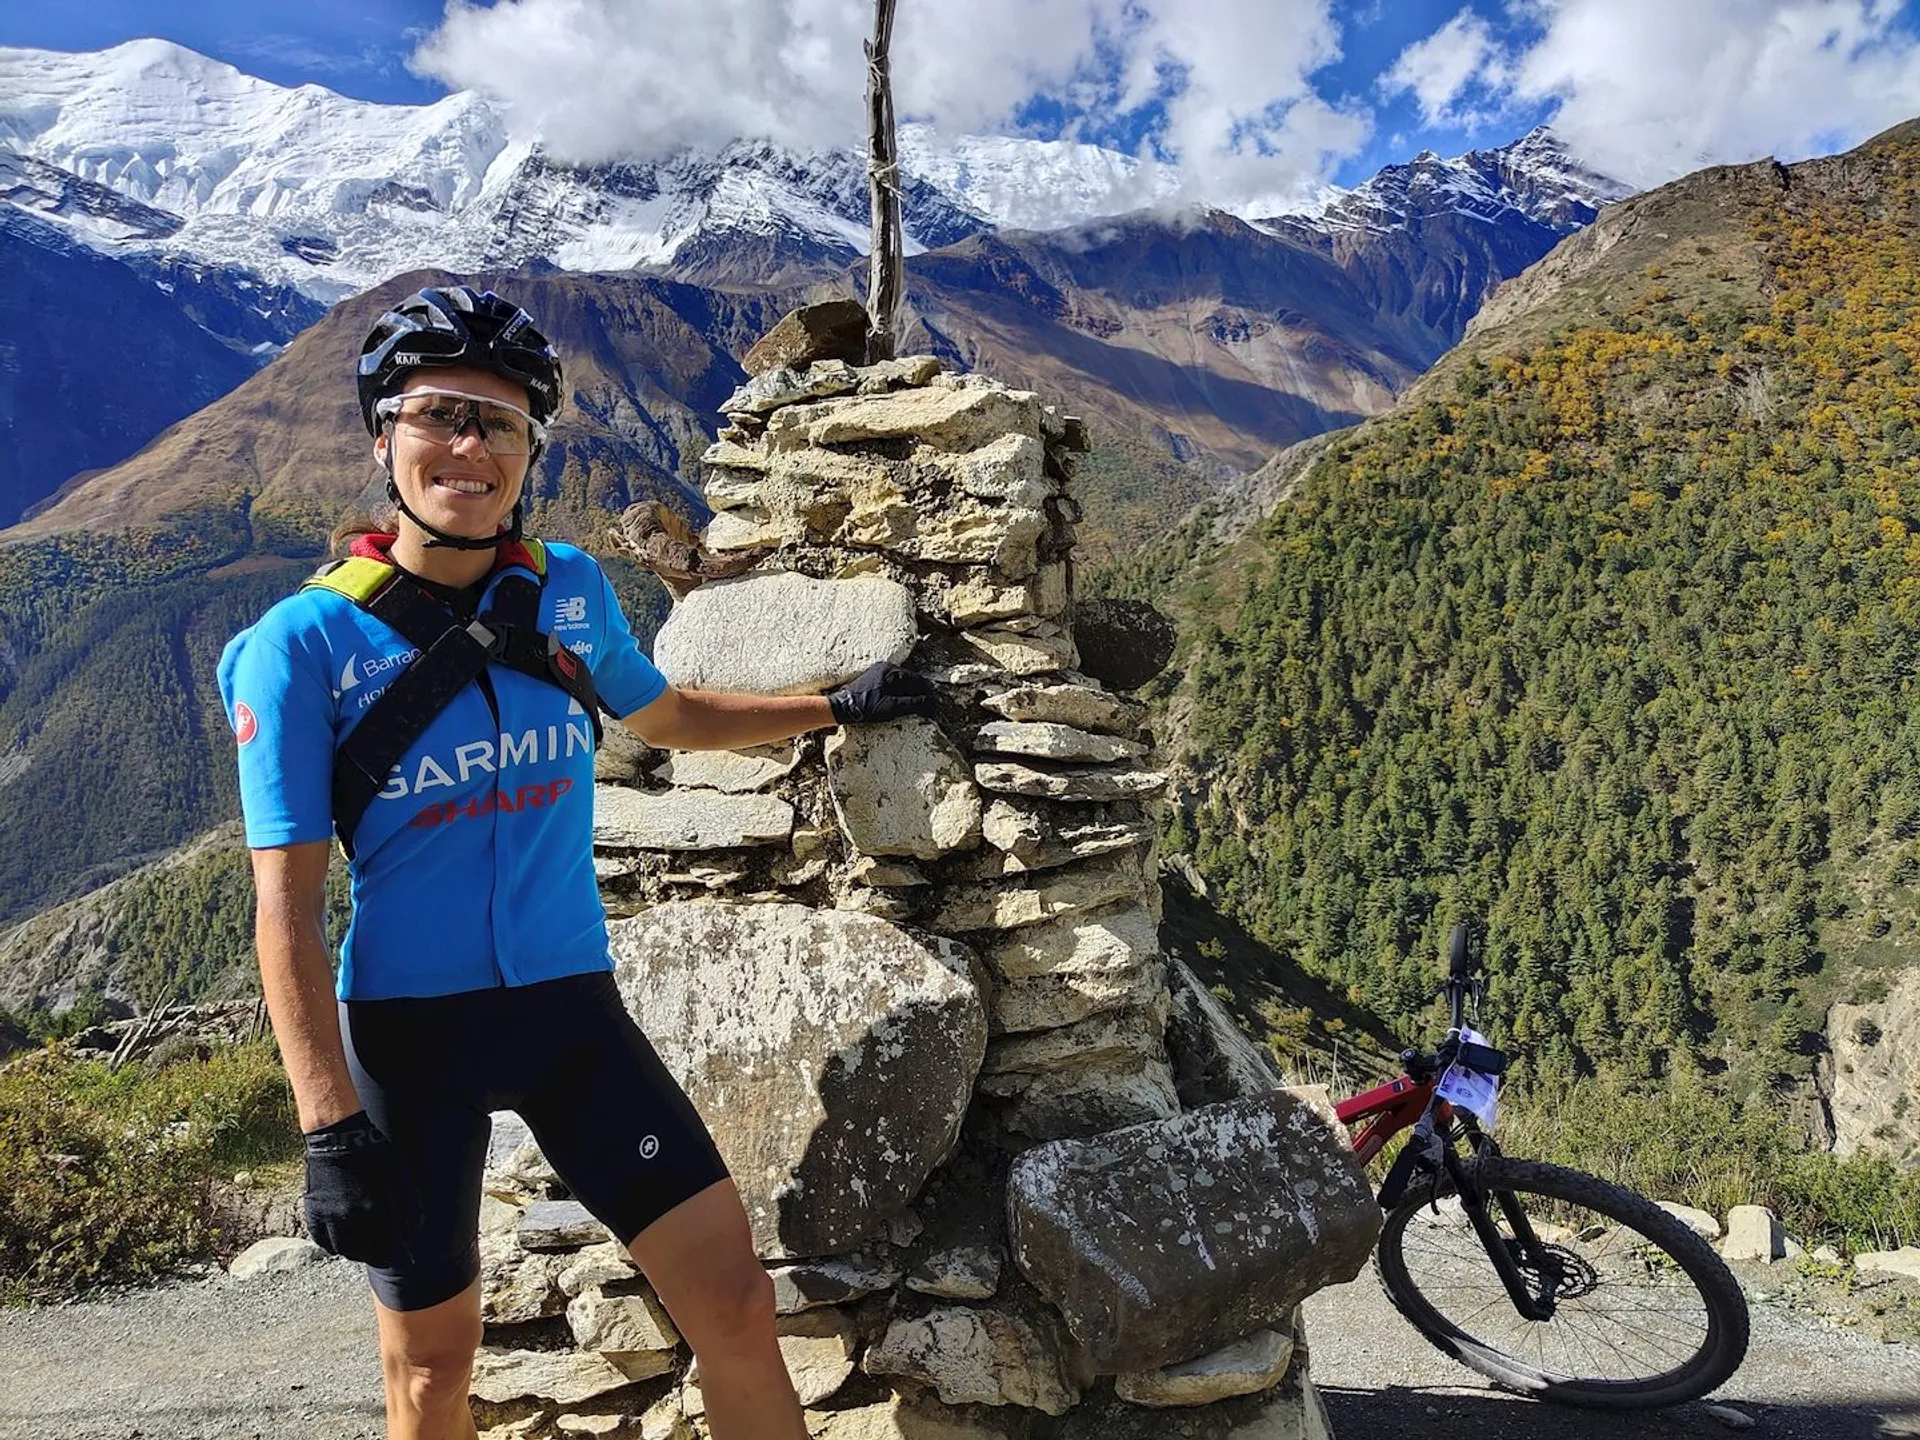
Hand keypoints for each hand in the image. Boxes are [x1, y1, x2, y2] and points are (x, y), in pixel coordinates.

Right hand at [301, 1111, 411, 1266]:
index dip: (397, 1257)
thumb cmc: (375, 1154)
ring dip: (356, 1252)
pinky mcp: (314, 1215)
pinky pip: (324, 1242)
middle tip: (383, 1254)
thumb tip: (414, 1230)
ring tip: (364, 1248)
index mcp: (377, 1209)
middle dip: (377, 1255)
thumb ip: (411, 1205)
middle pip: (366, 1253)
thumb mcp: (402, 1175)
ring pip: (344, 1251)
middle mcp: (352, 1218)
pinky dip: (334, 1244)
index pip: (388, 1247)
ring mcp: (330, 1218)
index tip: (403, 1261)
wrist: (339, 1138)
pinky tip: (343, 1239)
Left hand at [827, 662, 938, 724]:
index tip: (933, 706)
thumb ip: (914, 703)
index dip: (928, 694)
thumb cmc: (866, 708)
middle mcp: (885, 667)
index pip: (917, 680)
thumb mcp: (893, 707)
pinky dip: (901, 695)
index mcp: (891, 670)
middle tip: (927, 709)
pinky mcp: (874, 680)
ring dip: (911, 695)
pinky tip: (903, 705)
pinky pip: (893, 686)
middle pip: (910, 681)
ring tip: (917, 709)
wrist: (842, 709)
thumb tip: (932, 703)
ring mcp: (878, 673)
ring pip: (903, 684)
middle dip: (920, 695)